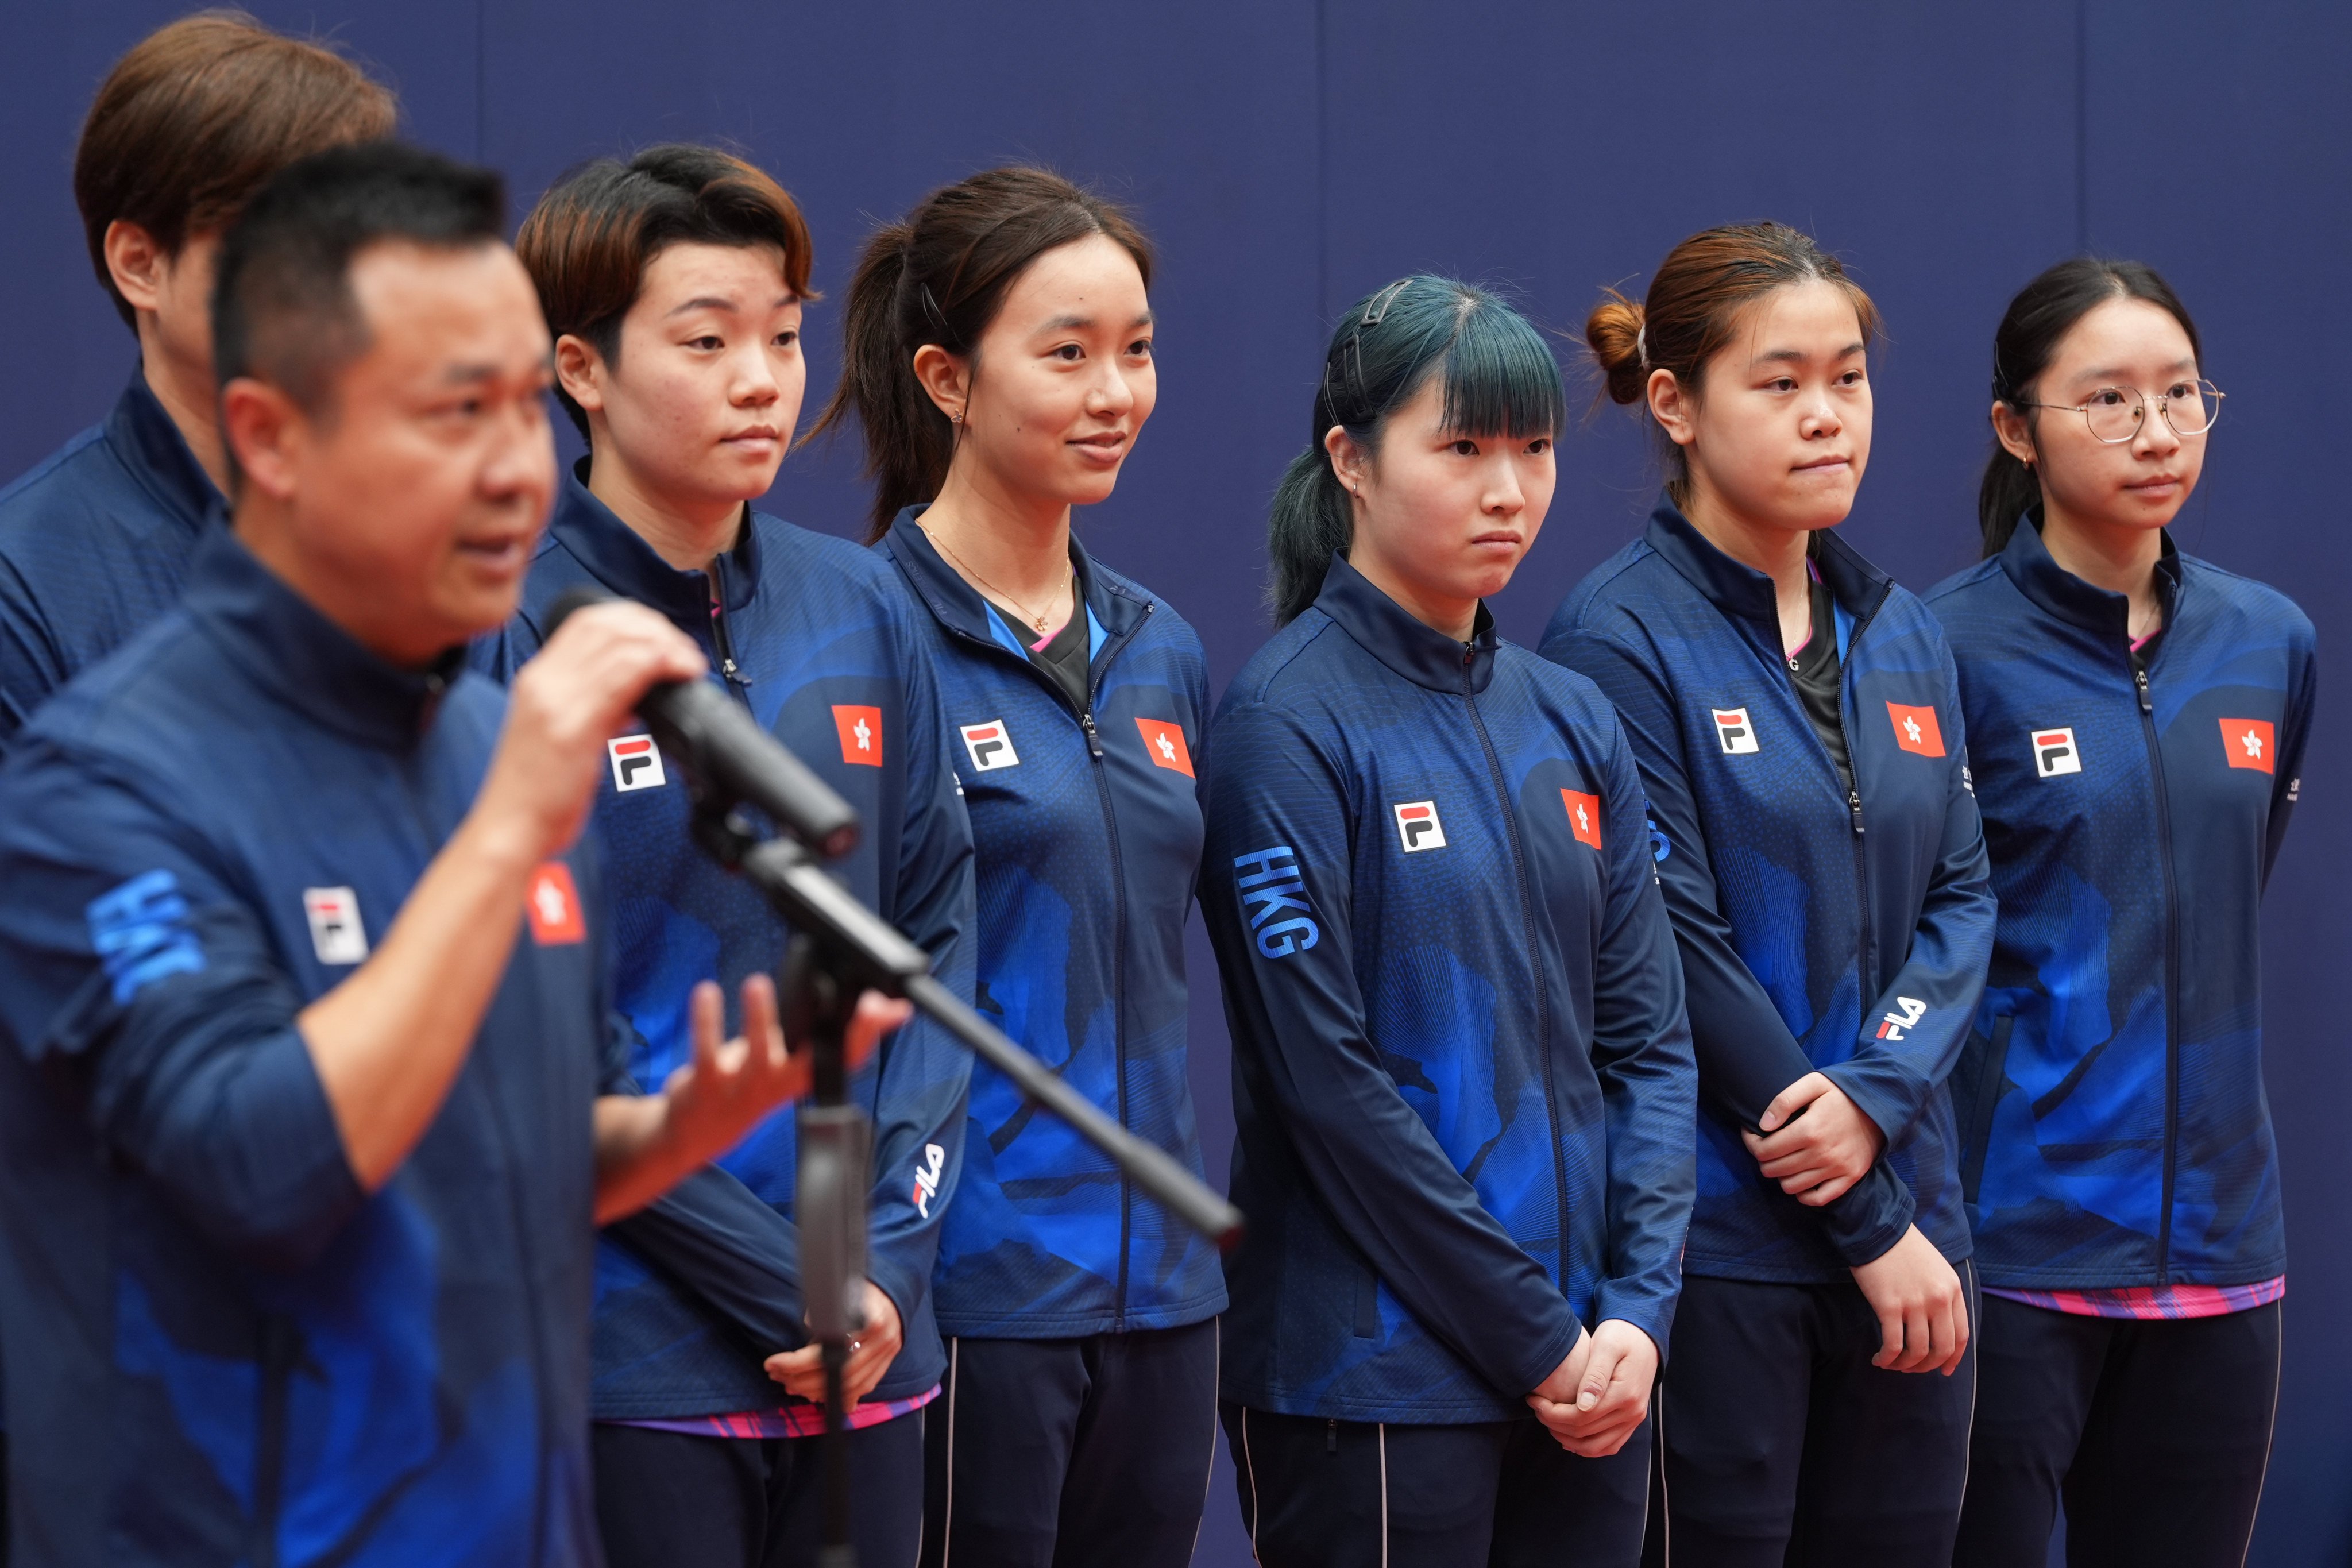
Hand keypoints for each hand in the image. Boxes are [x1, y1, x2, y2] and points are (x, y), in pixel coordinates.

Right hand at [477, 601, 705, 862]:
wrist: (509, 829)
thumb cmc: (537, 792)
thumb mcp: (566, 734)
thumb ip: (596, 706)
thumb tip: (635, 692)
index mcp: (539, 680)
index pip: (587, 622)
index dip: (634, 620)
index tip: (664, 638)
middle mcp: (543, 682)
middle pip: (605, 625)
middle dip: (655, 629)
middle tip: (684, 651)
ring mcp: (555, 702)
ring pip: (617, 644)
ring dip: (664, 647)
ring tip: (687, 665)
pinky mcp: (572, 728)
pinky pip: (621, 677)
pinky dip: (658, 667)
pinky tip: (677, 675)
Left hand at [659, 975, 908, 1170]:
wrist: (699, 1131)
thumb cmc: (757, 1081)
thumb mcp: (798, 1057)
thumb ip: (836, 1030)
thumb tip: (890, 1004)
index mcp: (807, 1074)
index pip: (848, 1055)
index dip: (871, 1032)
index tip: (889, 1006)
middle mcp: (782, 1083)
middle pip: (816, 1059)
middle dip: (842, 1033)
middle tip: (862, 1001)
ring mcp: (745, 1085)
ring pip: (758, 1053)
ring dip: (759, 1017)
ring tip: (758, 982)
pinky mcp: (708, 1081)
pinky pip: (707, 1049)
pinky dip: (706, 1019)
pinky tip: (707, 991)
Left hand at [766, 1282, 904, 1406]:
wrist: (893, 1294)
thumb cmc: (862, 1289)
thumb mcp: (844, 1288)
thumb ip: (828, 1306)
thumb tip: (811, 1321)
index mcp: (873, 1317)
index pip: (830, 1348)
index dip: (800, 1361)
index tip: (774, 1361)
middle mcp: (882, 1340)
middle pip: (838, 1371)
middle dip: (800, 1378)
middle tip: (775, 1374)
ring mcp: (886, 1355)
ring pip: (848, 1385)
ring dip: (815, 1390)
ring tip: (790, 1385)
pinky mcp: (885, 1365)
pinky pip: (861, 1388)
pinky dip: (839, 1396)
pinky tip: (817, 1396)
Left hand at [1527, 1320, 1658, 1457]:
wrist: (1644, 1338)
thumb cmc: (1620, 1336)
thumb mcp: (1606, 1346)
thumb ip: (1595, 1375)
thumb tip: (1582, 1406)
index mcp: (1625, 1394)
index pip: (1581, 1417)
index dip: (1552, 1413)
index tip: (1533, 1400)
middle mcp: (1632, 1413)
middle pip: (1585, 1433)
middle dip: (1554, 1424)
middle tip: (1536, 1407)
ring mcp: (1633, 1420)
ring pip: (1596, 1447)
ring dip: (1568, 1439)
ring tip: (1548, 1421)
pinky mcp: (1631, 1422)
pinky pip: (1609, 1446)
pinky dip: (1587, 1446)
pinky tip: (1568, 1436)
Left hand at [1741, 1072, 1883, 1205]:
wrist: (1881, 1106)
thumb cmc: (1841, 1094)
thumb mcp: (1813, 1084)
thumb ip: (1784, 1100)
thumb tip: (1763, 1125)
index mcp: (1809, 1130)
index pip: (1764, 1150)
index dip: (1751, 1144)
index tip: (1752, 1136)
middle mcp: (1822, 1154)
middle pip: (1774, 1170)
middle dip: (1763, 1159)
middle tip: (1766, 1147)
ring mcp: (1837, 1169)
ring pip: (1791, 1187)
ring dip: (1780, 1175)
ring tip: (1783, 1160)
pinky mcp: (1850, 1178)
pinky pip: (1818, 1198)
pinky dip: (1803, 1194)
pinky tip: (1799, 1178)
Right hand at [1850, 1225, 1968, 1374]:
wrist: (1877, 1228)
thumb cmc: (1903, 1247)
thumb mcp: (1936, 1268)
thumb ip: (1942, 1295)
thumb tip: (1938, 1327)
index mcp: (1952, 1289)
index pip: (1962, 1336)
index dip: (1953, 1359)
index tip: (1945, 1371)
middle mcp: (1938, 1299)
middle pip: (1941, 1349)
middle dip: (1927, 1366)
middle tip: (1913, 1369)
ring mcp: (1915, 1304)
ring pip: (1917, 1351)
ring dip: (1905, 1365)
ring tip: (1892, 1364)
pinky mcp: (1889, 1306)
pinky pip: (1893, 1345)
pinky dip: (1887, 1358)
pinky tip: (1880, 1359)